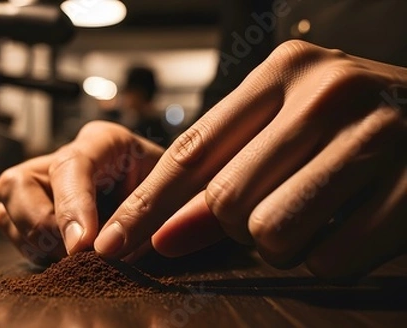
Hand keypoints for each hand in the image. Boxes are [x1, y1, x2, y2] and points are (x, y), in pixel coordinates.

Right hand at [0, 121, 163, 264]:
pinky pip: (12, 230)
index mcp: (103, 142)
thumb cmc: (172, 190)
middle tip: (74, 254)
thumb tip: (108, 249)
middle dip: (39, 226)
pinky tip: (64, 257)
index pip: (71, 165)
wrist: (168, 193)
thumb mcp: (173, 193)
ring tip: (74, 259)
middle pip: (17, 182)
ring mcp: (45, 181)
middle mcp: (66, 157)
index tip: (82, 245)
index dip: (71, 206)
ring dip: (36, 243)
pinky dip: (34, 251)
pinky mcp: (34, 207)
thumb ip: (145, 216)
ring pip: (6, 208)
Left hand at [94, 40, 406, 278]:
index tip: (115, 243)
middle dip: (229, 225)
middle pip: (227, 199)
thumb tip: (164, 234)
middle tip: (264, 207)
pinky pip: (329, 257)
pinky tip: (348, 220)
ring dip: (278, 241)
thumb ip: (222, 173)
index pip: (192, 150)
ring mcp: (376, 137)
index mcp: (286, 71)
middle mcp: (328, 94)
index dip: (147, 205)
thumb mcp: (283, 125)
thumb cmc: (352, 119)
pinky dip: (326, 254)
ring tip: (309, 211)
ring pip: (272, 232)